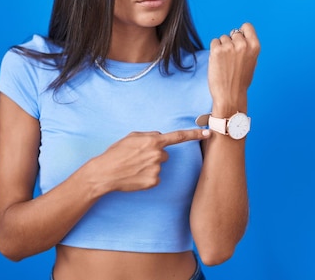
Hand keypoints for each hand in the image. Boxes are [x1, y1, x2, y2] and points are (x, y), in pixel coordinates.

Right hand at [90, 129, 209, 192]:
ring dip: (150, 166)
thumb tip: (160, 137)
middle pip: (165, 154)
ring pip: (159, 165)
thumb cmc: (116, 153)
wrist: (106, 172)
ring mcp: (157, 169)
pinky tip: (135, 175)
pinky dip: (147, 176)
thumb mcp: (132, 137)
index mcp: (153, 141)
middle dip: (155, 154)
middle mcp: (158, 155)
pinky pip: (155, 177)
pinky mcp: (154, 181)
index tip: (208, 133)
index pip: (178, 136)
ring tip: (133, 166)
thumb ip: (149, 135)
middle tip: (137, 157)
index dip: (194, 134)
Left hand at [208, 22, 259, 115]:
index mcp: (255, 46)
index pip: (247, 26)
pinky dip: (214, 50)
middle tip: (231, 58)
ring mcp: (229, 47)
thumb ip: (247, 48)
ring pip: (222, 38)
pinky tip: (218, 62)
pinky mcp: (217, 51)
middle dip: (231, 42)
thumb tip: (239, 37)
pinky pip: (214, 42)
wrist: (230, 95)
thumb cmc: (240, 81)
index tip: (238, 40)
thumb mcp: (252, 62)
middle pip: (233, 33)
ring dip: (222, 47)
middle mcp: (243, 45)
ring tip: (225, 63)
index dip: (241, 32)